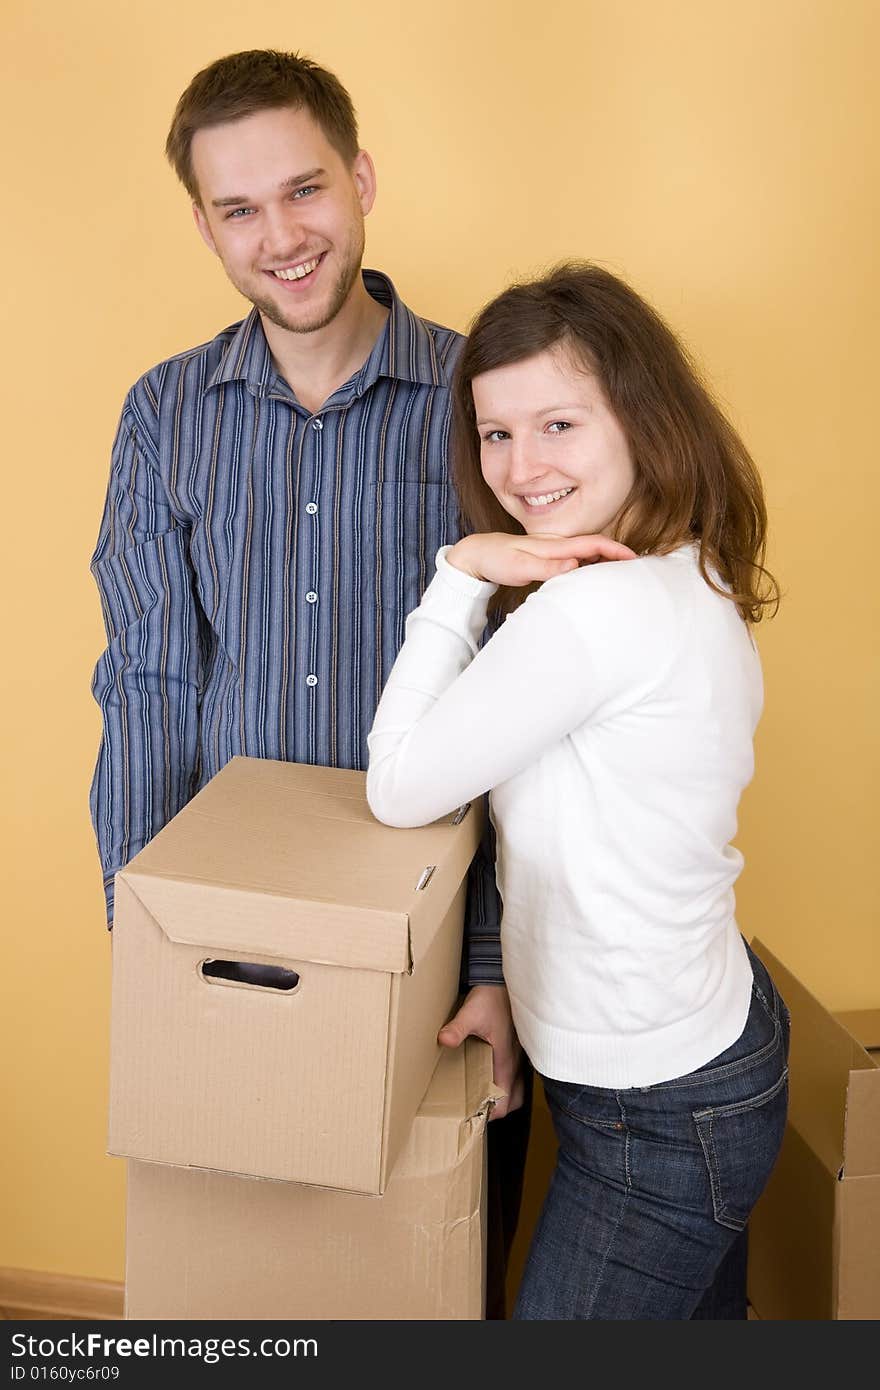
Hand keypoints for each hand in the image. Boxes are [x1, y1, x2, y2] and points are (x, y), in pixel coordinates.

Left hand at [438, 984, 523, 1119]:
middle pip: (514, 1100)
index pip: (505, 1100)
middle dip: (499, 1108)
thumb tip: (444, 1040)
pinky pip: (517, 1074)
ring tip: (483, 1095)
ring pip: (518, 1088)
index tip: (476, 1115)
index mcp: (506, 1061)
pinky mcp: (516, 1048)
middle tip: (479, 1108)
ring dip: (504, 1095)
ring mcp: (519, 1056)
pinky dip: (507, 1081)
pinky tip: (490, 1073)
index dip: (492, 1113)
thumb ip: (457, 1028)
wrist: (503, 981)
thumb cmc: (491, 997)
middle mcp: (516, 1062)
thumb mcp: (471, 1013)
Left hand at [446, 532, 635, 585]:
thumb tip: (575, 565)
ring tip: (623, 570)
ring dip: (605, 557)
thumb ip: (547, 567)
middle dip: (617, 552)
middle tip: (638, 565)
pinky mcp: (548, 555)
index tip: (635, 558)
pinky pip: (576, 556)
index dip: (615, 549)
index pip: (592, 544)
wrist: (478, 553)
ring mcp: (552, 548)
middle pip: (594, 545)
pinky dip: (590, 562)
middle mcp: (557, 544)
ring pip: (586, 550)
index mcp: (554, 545)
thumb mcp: (520, 567)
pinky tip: (594, 571)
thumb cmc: (497, 560)